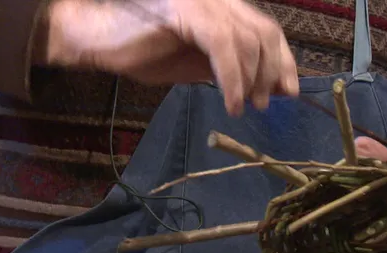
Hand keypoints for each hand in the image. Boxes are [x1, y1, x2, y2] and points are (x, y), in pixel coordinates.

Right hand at [40, 0, 298, 115]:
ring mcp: (204, 1)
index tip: (288, 91)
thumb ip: (235, 70)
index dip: (283, 61)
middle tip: (266, 104)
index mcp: (224, 7)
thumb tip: (271, 89)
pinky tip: (230, 102)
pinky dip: (232, 78)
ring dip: (251, 80)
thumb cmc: (144, 51)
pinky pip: (223, 45)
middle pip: (265, 32)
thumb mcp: (200, 65)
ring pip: (248, 41)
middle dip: (273, 72)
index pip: (267, 29)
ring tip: (243, 107)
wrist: (97, 40)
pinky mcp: (187, 10)